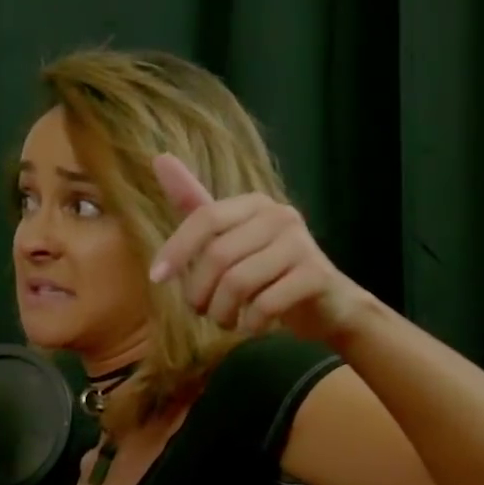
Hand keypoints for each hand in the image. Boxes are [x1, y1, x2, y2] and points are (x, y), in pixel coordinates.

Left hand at [148, 154, 369, 340]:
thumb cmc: (267, 271)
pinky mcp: (316, 275)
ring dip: (222, 312)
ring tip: (225, 320)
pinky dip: (252, 323)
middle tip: (201, 310)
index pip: (205, 218)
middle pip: (218, 255)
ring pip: (238, 282)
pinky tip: (253, 326)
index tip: (156, 278)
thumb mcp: (227, 238)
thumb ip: (195, 205)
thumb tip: (160, 158)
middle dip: (199, 292)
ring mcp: (302, 244)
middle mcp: (280, 215)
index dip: (176, 249)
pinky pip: (266, 304)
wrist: (327, 305)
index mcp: (253, 204)